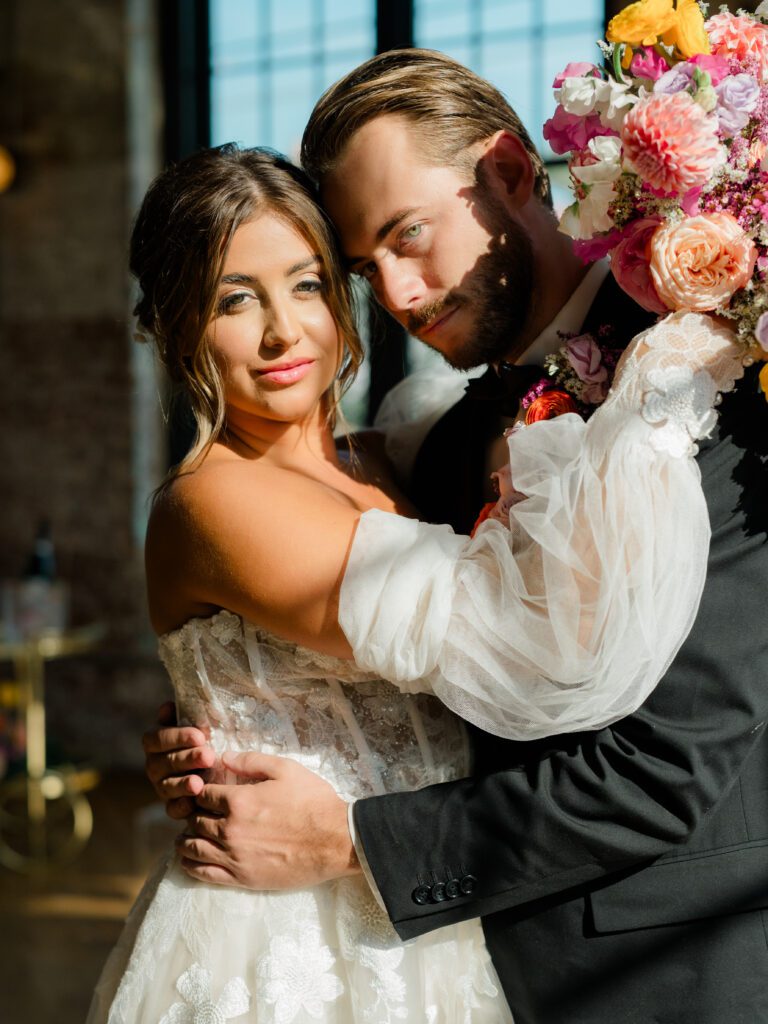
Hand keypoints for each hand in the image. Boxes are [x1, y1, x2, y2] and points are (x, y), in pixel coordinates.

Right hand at [142, 701, 214, 819]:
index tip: (200, 736)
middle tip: (208, 756)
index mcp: (156, 743)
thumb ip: (184, 713)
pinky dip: (182, 807)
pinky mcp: (173, 806)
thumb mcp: (198, 722)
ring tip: (199, 783)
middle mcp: (155, 765)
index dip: (176, 737)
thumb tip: (167, 706)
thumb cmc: (205, 739)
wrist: (218, 765)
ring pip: (168, 786)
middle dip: (187, 759)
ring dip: (183, 784)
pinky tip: (193, 803)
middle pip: (165, 763)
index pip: (156, 739)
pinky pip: (173, 809)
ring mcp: (163, 787)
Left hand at [176, 752, 359, 888]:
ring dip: (187, 838)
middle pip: (195, 820)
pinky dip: (190, 865)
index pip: (203, 795)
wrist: (336, 841)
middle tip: (201, 812)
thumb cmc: (314, 802)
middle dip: (195, 813)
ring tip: (190, 834)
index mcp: (239, 801)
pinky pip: (203, 873)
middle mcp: (230, 830)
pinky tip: (190, 858)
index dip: (203, 791)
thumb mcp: (285, 769)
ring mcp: (234, 857)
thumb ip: (250, 761)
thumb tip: (223, 757)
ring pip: (192, 848)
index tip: (207, 792)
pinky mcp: (241, 879)